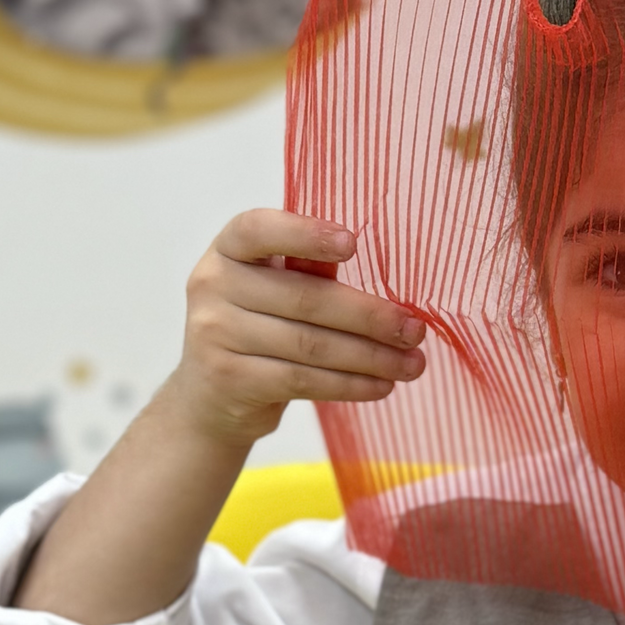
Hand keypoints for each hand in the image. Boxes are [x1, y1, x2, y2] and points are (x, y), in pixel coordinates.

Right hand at [164, 208, 426, 449]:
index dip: (305, 234)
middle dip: (369, 316)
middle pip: (305, 299)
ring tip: (411, 364)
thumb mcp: (273, 288)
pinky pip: (302, 380)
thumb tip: (392, 286)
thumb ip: (311, 273)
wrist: (210, 395)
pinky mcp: (230, 378)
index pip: (258, 229)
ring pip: (310, 345)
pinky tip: (381, 385)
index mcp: (228, 249)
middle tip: (414, 330)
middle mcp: (213, 284)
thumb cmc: (258, 327)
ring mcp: (215, 333)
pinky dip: (349, 384)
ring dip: (370, 357)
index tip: (353, 243)